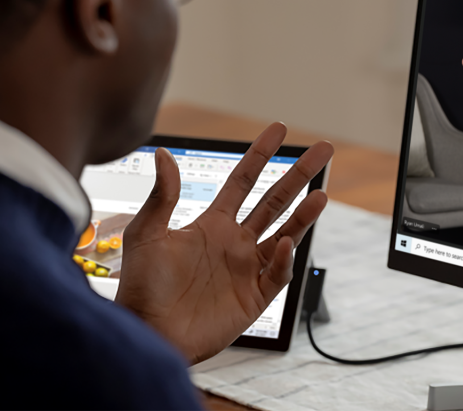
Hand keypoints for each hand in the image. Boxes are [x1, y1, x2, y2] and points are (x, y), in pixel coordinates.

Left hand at [114, 123, 332, 363]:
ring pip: (285, 233)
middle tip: (322, 150)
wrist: (147, 333)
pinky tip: (283, 243)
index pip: (243, 181)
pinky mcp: (254, 297)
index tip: (279, 130)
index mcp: (211, 224)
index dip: (261, 154)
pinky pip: (277, 274)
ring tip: (321, 194)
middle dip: (299, 175)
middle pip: (275, 200)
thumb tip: (163, 153)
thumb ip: (162, 195)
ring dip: (304, 215)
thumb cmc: (139, 287)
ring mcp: (246, 269)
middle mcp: (234, 242)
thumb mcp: (146, 234)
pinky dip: (283, 258)